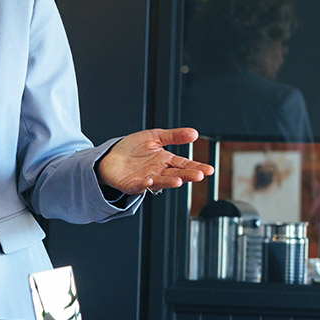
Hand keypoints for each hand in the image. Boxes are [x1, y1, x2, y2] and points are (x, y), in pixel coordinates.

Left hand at [96, 128, 212, 194]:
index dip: (196, 167)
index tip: (208, 170)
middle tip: (199, 175)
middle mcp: (158, 172)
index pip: (184, 164)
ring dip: (169, 182)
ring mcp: (145, 179)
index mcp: (165, 161)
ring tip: (179, 181)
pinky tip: (149, 180)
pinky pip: (138, 185)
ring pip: (160, 181)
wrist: (111, 156)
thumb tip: (195, 133)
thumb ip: (174, 136)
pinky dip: (144, 184)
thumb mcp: (155, 136)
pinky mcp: (130, 185)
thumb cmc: (133, 148)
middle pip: (175, 174)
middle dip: (187, 175)